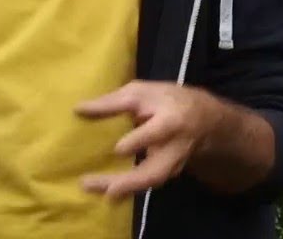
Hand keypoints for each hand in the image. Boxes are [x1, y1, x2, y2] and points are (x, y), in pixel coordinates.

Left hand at [74, 81, 220, 198]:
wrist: (203, 119)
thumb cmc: (168, 100)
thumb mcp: (144, 92)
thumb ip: (114, 102)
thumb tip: (79, 109)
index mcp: (172, 120)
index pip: (158, 132)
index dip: (140, 140)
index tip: (118, 149)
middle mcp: (175, 148)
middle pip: (155, 171)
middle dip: (127, 181)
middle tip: (93, 184)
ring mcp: (173, 165)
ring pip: (149, 183)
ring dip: (122, 189)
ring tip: (94, 189)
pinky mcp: (167, 174)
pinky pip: (146, 184)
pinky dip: (126, 189)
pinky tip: (104, 190)